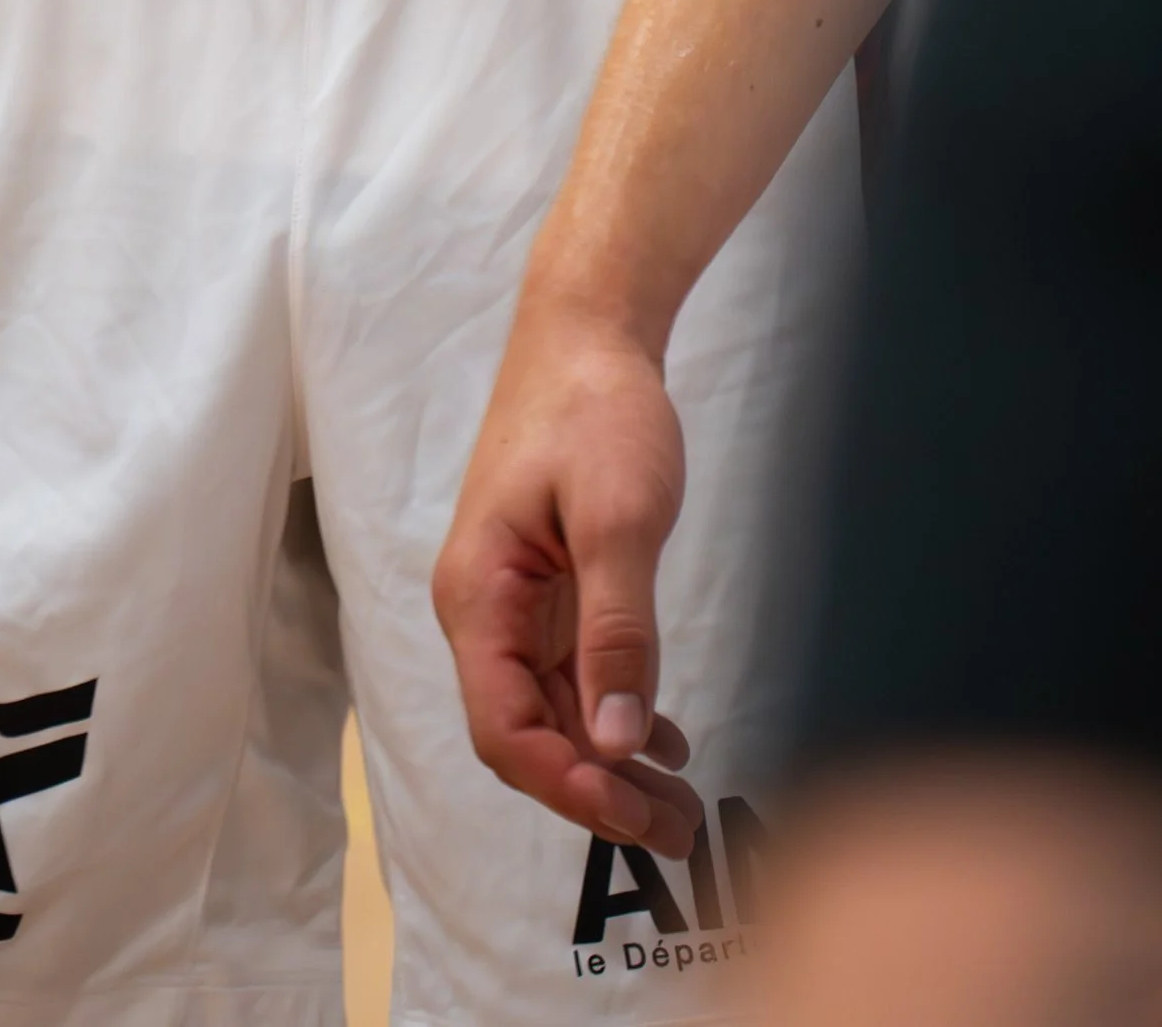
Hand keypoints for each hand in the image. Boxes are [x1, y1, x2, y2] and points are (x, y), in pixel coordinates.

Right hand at [433, 294, 700, 852]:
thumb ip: (617, 630)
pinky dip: (615, 713)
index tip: (634, 813)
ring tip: (683, 804)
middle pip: (528, 732)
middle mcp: (485, 607)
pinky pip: (572, 673)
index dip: (567, 785)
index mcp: (478, 594)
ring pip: (554, 710)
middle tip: (678, 831)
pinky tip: (665, 738)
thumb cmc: (593, 407)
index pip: (506, 726)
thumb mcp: (618, 518)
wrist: (588, 330)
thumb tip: (613, 738)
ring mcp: (515, 598)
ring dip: (611, 763)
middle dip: (597, 792)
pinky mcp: (547, 585)